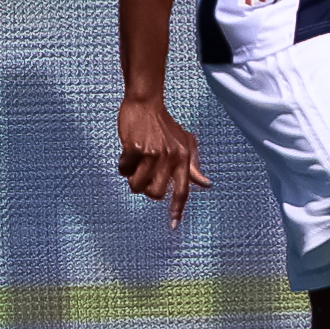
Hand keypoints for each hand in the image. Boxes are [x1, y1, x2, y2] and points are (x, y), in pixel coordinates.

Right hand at [116, 94, 211, 228]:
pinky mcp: (135, 148)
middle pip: (156, 193)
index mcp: (183, 157)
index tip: (173, 226)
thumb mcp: (184, 143)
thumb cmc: (163, 125)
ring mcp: (152, 153)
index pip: (183, 190)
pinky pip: (124, 170)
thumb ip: (193, 165)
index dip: (177, 209)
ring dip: (132, 179)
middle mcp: (170, 157)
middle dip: (146, 190)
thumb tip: (206, 185)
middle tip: (144, 177)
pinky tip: (127, 153)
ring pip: (137, 185)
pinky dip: (123, 165)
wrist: (145, 102)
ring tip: (134, 165)